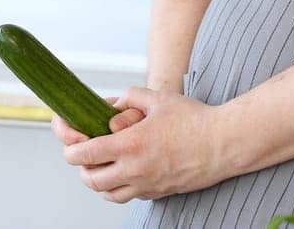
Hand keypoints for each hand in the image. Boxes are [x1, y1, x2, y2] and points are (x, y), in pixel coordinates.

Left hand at [60, 86, 231, 203]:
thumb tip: (112, 106)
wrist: (224, 143)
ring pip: (108, 194)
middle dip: (81, 167)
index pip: (86, 155)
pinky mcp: (158, 192)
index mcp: (131, 144)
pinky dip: (118, 188)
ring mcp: (147, 184)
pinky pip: (129, 196)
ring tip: (99, 166)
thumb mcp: (157, 98)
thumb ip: (129, 98)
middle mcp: (135, 169)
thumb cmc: (195, 119)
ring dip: (98, 181)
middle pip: (92, 180)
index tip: (69, 142)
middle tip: (83, 154)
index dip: (70, 149)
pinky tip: (123, 173)